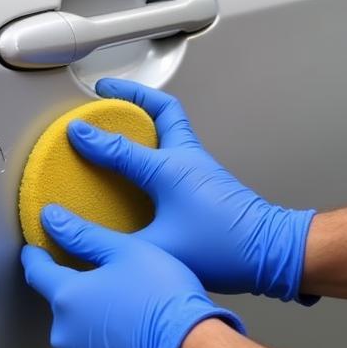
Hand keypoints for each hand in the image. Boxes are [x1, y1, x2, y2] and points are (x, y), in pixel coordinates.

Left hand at [21, 205, 243, 347]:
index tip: (35, 254)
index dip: (37, 259)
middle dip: (83, 303)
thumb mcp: (127, 252)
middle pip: (66, 312)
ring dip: (97, 338)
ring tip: (133, 329)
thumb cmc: (164, 298)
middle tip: (117, 295)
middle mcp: (66, 335)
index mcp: (69, 297)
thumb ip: (83, 235)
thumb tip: (51, 218)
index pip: (38, 272)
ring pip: (81, 347)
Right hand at [68, 78, 316, 301]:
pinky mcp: (207, 184)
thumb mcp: (159, 247)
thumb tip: (88, 244)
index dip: (93, 137)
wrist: (272, 253)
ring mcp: (200, 169)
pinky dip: (157, 147)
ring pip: (173, 128)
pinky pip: (177, 152)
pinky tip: (146, 167)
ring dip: (148, 119)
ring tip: (124, 122)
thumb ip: (117, 245)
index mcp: (170, 169)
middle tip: (110, 94)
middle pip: (162, 110)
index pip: (121, 146)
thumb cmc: (226, 248)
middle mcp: (187, 160)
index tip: (75, 129)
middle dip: (134, 96)